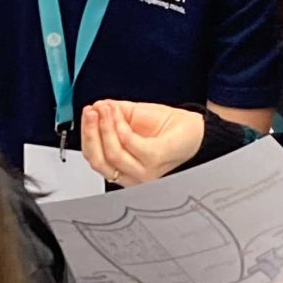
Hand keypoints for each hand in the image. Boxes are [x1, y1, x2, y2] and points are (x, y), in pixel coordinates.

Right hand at [80, 100, 203, 185]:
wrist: (196, 131)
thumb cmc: (169, 129)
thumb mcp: (133, 118)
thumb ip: (113, 114)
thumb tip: (95, 107)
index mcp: (123, 167)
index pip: (94, 157)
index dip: (86, 135)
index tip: (86, 114)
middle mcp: (131, 175)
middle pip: (98, 160)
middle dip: (90, 133)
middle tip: (90, 112)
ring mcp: (143, 171)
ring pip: (112, 153)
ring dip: (104, 126)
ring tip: (105, 109)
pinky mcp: (154, 160)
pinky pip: (129, 143)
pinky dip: (120, 126)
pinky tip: (119, 114)